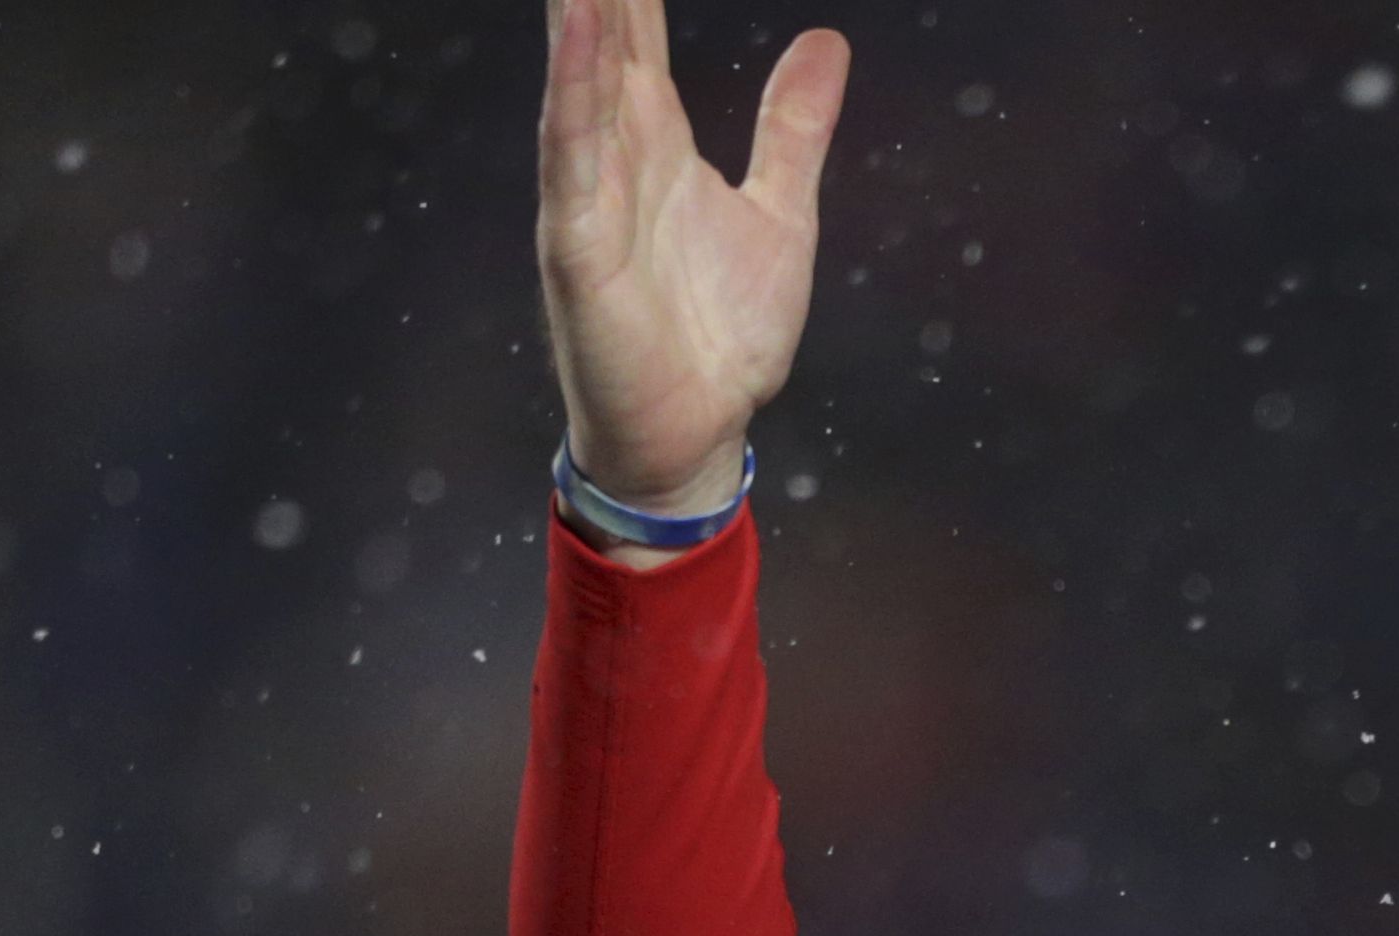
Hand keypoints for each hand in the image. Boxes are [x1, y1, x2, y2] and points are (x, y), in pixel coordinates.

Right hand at [537, 0, 847, 520]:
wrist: (699, 430)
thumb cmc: (723, 332)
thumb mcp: (782, 212)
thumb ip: (793, 127)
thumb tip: (827, 41)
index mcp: (654, 138)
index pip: (636, 31)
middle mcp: (613, 152)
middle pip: (599, 37)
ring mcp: (589, 195)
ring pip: (576, 79)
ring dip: (576, 12)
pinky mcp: (579, 246)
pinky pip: (571, 156)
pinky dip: (573, 93)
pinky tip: (578, 30)